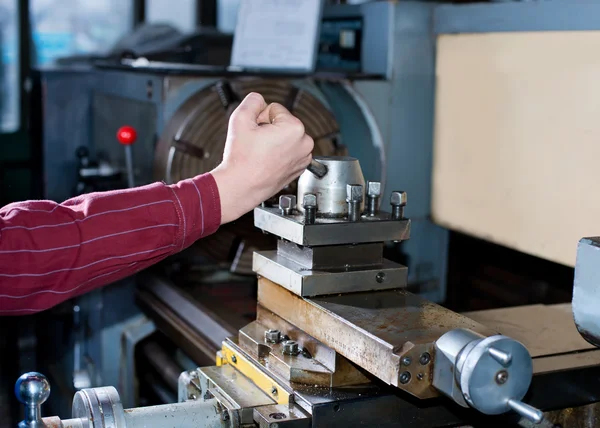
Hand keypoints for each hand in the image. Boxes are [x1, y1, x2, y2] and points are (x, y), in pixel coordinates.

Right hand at [211, 92, 313, 223]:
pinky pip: (289, 151)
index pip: (275, 108)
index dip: (260, 117)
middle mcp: (304, 143)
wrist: (241, 186)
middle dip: (269, 129)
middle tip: (256, 144)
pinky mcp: (299, 168)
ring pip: (286, 137)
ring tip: (261, 153)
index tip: (255, 132)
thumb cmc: (241, 159)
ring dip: (274, 141)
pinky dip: (279, 154)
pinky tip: (267, 161)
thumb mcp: (240, 119)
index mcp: (295, 128)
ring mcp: (303, 157)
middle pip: (282, 122)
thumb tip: (259, 99)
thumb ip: (252, 100)